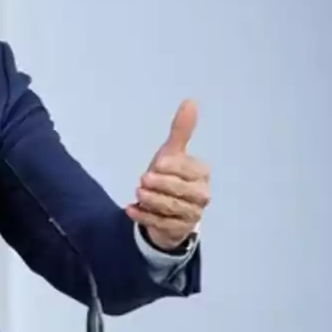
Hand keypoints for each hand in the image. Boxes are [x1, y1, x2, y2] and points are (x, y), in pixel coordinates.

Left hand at [126, 99, 209, 250]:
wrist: (165, 209)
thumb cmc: (170, 176)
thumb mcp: (172, 153)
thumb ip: (181, 130)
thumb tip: (190, 101)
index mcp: (201, 174)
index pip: (190, 171)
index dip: (174, 168)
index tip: (158, 163)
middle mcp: (201, 196)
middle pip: (183, 192)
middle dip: (162, 185)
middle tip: (142, 180)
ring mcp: (191, 215)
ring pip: (173, 210)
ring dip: (153, 202)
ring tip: (138, 194)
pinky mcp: (178, 230)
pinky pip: (161, 225)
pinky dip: (145, 217)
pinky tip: (130, 210)